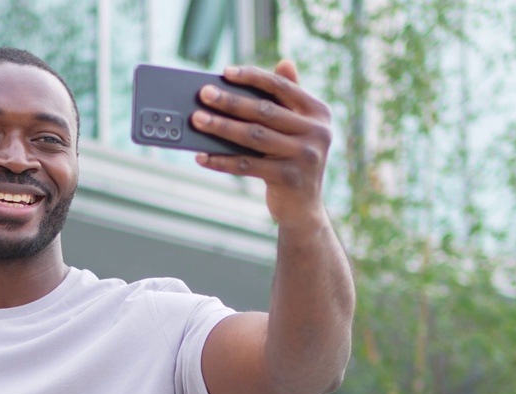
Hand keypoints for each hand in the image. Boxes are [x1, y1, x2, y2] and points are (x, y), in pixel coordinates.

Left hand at [191, 60, 333, 230]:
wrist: (304, 208)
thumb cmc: (294, 159)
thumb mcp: (298, 128)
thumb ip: (291, 98)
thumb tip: (285, 62)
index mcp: (318, 112)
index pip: (281, 87)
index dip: (253, 77)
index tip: (226, 72)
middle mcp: (317, 132)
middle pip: (264, 111)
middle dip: (230, 101)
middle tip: (203, 94)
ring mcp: (304, 156)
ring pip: (253, 136)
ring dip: (221, 127)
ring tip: (197, 119)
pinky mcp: (288, 178)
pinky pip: (246, 165)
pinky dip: (221, 161)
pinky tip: (201, 156)